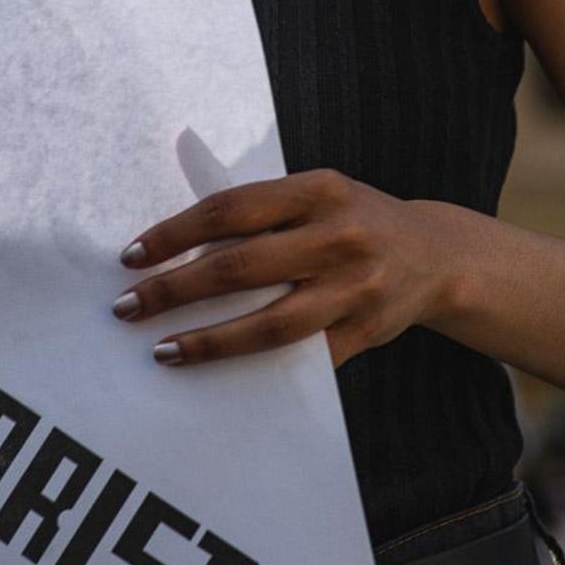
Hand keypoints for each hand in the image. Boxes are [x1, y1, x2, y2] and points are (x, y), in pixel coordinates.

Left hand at [111, 169, 453, 368]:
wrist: (437, 255)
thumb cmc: (353, 220)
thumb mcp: (317, 195)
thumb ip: (262, 211)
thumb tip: (177, 242)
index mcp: (318, 189)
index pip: (230, 209)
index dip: (175, 234)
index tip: (131, 255)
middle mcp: (338, 235)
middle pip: (239, 266)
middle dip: (174, 290)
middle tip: (127, 307)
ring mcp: (356, 287)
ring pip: (269, 323)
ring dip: (208, 341)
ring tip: (162, 350)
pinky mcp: (366, 331)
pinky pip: (301, 357)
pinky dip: (256, 368)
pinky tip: (219, 374)